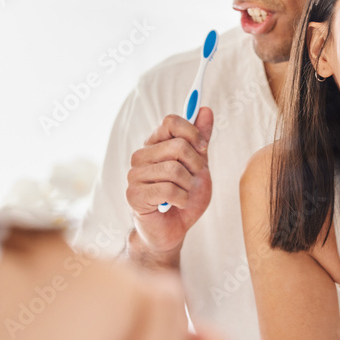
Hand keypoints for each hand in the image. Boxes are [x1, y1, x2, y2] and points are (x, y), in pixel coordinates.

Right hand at [126, 109, 213, 262]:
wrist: (173, 230)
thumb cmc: (184, 197)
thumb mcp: (199, 166)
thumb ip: (200, 139)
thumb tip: (205, 110)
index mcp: (155, 144)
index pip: (171, 122)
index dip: (193, 133)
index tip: (203, 148)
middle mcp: (141, 156)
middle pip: (177, 145)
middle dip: (195, 165)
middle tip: (194, 179)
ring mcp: (135, 175)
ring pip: (174, 169)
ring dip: (189, 186)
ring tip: (183, 194)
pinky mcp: (134, 194)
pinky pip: (168, 190)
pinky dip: (182, 199)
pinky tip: (177, 204)